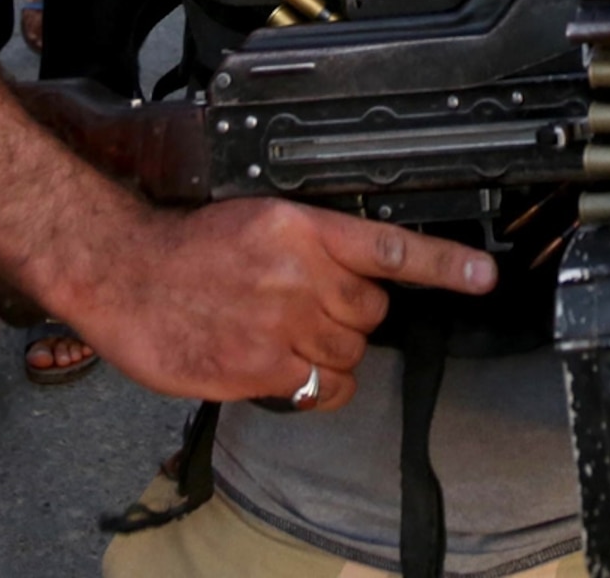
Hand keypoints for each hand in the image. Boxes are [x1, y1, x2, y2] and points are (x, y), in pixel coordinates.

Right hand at [73, 198, 494, 411]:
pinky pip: (321, 390)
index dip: (444, 264)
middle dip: (350, 314)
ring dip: (329, 351)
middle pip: (372, 311)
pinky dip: (312, 386)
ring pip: (350, 354)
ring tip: (283, 333)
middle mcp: (299, 274)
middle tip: (307, 306)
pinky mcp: (262, 368)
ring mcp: (282, 324)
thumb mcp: (259, 219)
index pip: (389, 247)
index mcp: (302, 227)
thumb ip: (313, 243)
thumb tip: (359, 274)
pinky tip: (281, 366)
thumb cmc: (187, 246)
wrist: (125, 273)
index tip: (484, 276)